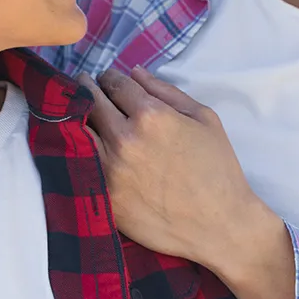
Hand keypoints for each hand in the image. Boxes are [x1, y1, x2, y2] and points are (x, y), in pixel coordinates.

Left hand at [82, 67, 266, 269]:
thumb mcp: (203, 118)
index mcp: (151, 115)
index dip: (109, 76)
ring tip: (82, 113)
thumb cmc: (218, 169)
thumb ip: (166, 90)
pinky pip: (80, 163)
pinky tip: (82, 144)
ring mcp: (110, 170)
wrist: (220, 226)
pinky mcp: (105, 196)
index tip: (106, 78)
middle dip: (88, 89)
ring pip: (78, 130)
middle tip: (86, 87)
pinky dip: (78, 149)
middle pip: (91, 102)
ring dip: (79, 117)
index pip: (115, 83)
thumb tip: (133, 72)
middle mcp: (125, 139)